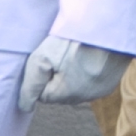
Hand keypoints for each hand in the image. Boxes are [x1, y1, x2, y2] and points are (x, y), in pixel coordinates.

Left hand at [13, 38, 133, 111]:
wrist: (107, 28)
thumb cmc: (73, 40)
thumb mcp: (42, 58)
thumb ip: (30, 85)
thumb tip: (26, 107)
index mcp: (64, 95)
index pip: (42, 94)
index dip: (43, 75)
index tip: (50, 59)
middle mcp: (82, 99)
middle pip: (60, 94)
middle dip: (58, 79)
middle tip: (63, 55)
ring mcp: (98, 93)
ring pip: (76, 90)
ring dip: (73, 77)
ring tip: (77, 55)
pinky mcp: (110, 85)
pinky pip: (91, 85)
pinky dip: (88, 75)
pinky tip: (90, 59)